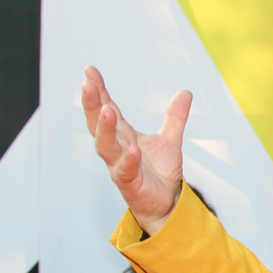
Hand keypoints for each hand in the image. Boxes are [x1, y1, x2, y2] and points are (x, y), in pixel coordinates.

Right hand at [82, 66, 191, 233]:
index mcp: (123, 135)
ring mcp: (119, 165)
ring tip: (106, 110)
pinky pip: (125, 171)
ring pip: (105, 146)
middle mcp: (117, 148)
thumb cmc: (160, 172)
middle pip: (98, 123)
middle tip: (87, 84)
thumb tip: (185, 92)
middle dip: (91, 104)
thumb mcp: (170, 140)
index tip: (90, 70)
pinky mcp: (129, 184)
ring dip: (104, 128)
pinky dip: (128, 160)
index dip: (98, 90)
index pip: (106, 107)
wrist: (167, 202)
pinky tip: (132, 150)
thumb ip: (175, 117)